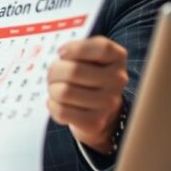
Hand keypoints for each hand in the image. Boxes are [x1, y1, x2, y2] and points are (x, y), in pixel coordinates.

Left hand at [47, 36, 127, 153]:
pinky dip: (52, 105)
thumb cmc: (87, 74)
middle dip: (54, 71)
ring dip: (52, 89)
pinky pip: (61, 111)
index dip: (74, 49)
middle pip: (73, 71)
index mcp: (117, 57)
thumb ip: (78, 48)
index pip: (101, 48)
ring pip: (63, 92)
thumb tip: (63, 53)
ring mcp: (109, 103)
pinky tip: (58, 102)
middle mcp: (118, 80)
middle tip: (53, 74)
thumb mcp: (88, 54)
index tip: (62, 53)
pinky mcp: (95, 122)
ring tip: (56, 88)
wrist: (98, 108)